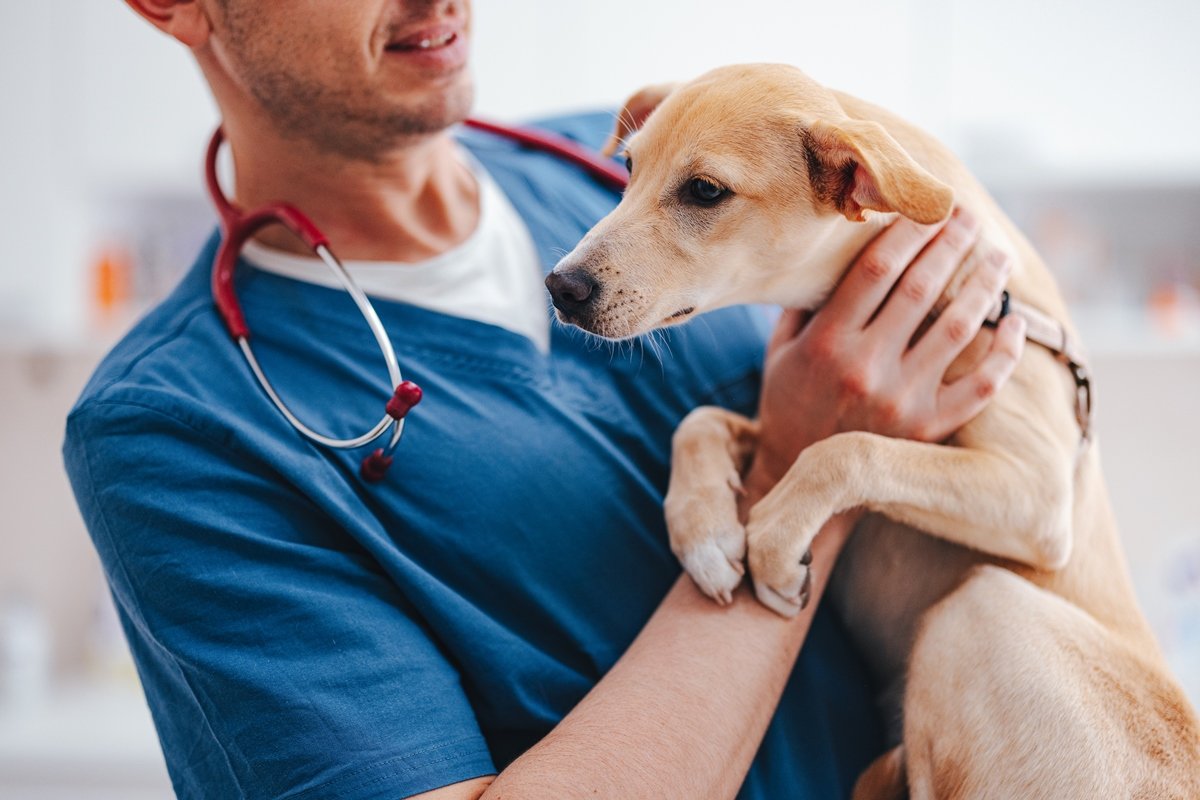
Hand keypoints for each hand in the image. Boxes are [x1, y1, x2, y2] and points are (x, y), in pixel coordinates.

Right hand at [750, 207, 1026, 489]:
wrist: (800, 479)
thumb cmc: (789, 403)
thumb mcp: (781, 350)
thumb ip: (807, 303)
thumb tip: (837, 248)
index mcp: (827, 343)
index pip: (876, 269)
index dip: (908, 229)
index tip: (928, 204)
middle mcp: (866, 368)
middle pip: (921, 288)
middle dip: (950, 243)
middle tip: (970, 215)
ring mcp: (901, 400)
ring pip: (958, 328)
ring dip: (984, 285)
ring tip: (998, 256)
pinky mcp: (927, 429)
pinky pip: (980, 386)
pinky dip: (1005, 353)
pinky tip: (1015, 323)